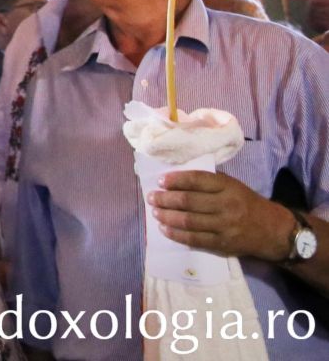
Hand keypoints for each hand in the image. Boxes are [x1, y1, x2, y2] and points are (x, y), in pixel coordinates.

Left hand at [149, 171, 293, 260]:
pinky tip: (164, 229)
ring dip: (166, 216)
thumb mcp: (233, 186)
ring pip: (188, 221)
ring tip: (155, 212)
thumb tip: (176, 180)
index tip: (160, 181)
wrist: (273, 231)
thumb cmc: (246, 203)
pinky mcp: (222, 244)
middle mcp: (226, 206)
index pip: (197, 180)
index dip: (175, 180)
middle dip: (165, 199)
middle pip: (188, 201)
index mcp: (228, 187)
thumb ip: (209, 182)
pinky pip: (194, 239)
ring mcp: (224, 227)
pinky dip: (175, 234)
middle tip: (151, 197)